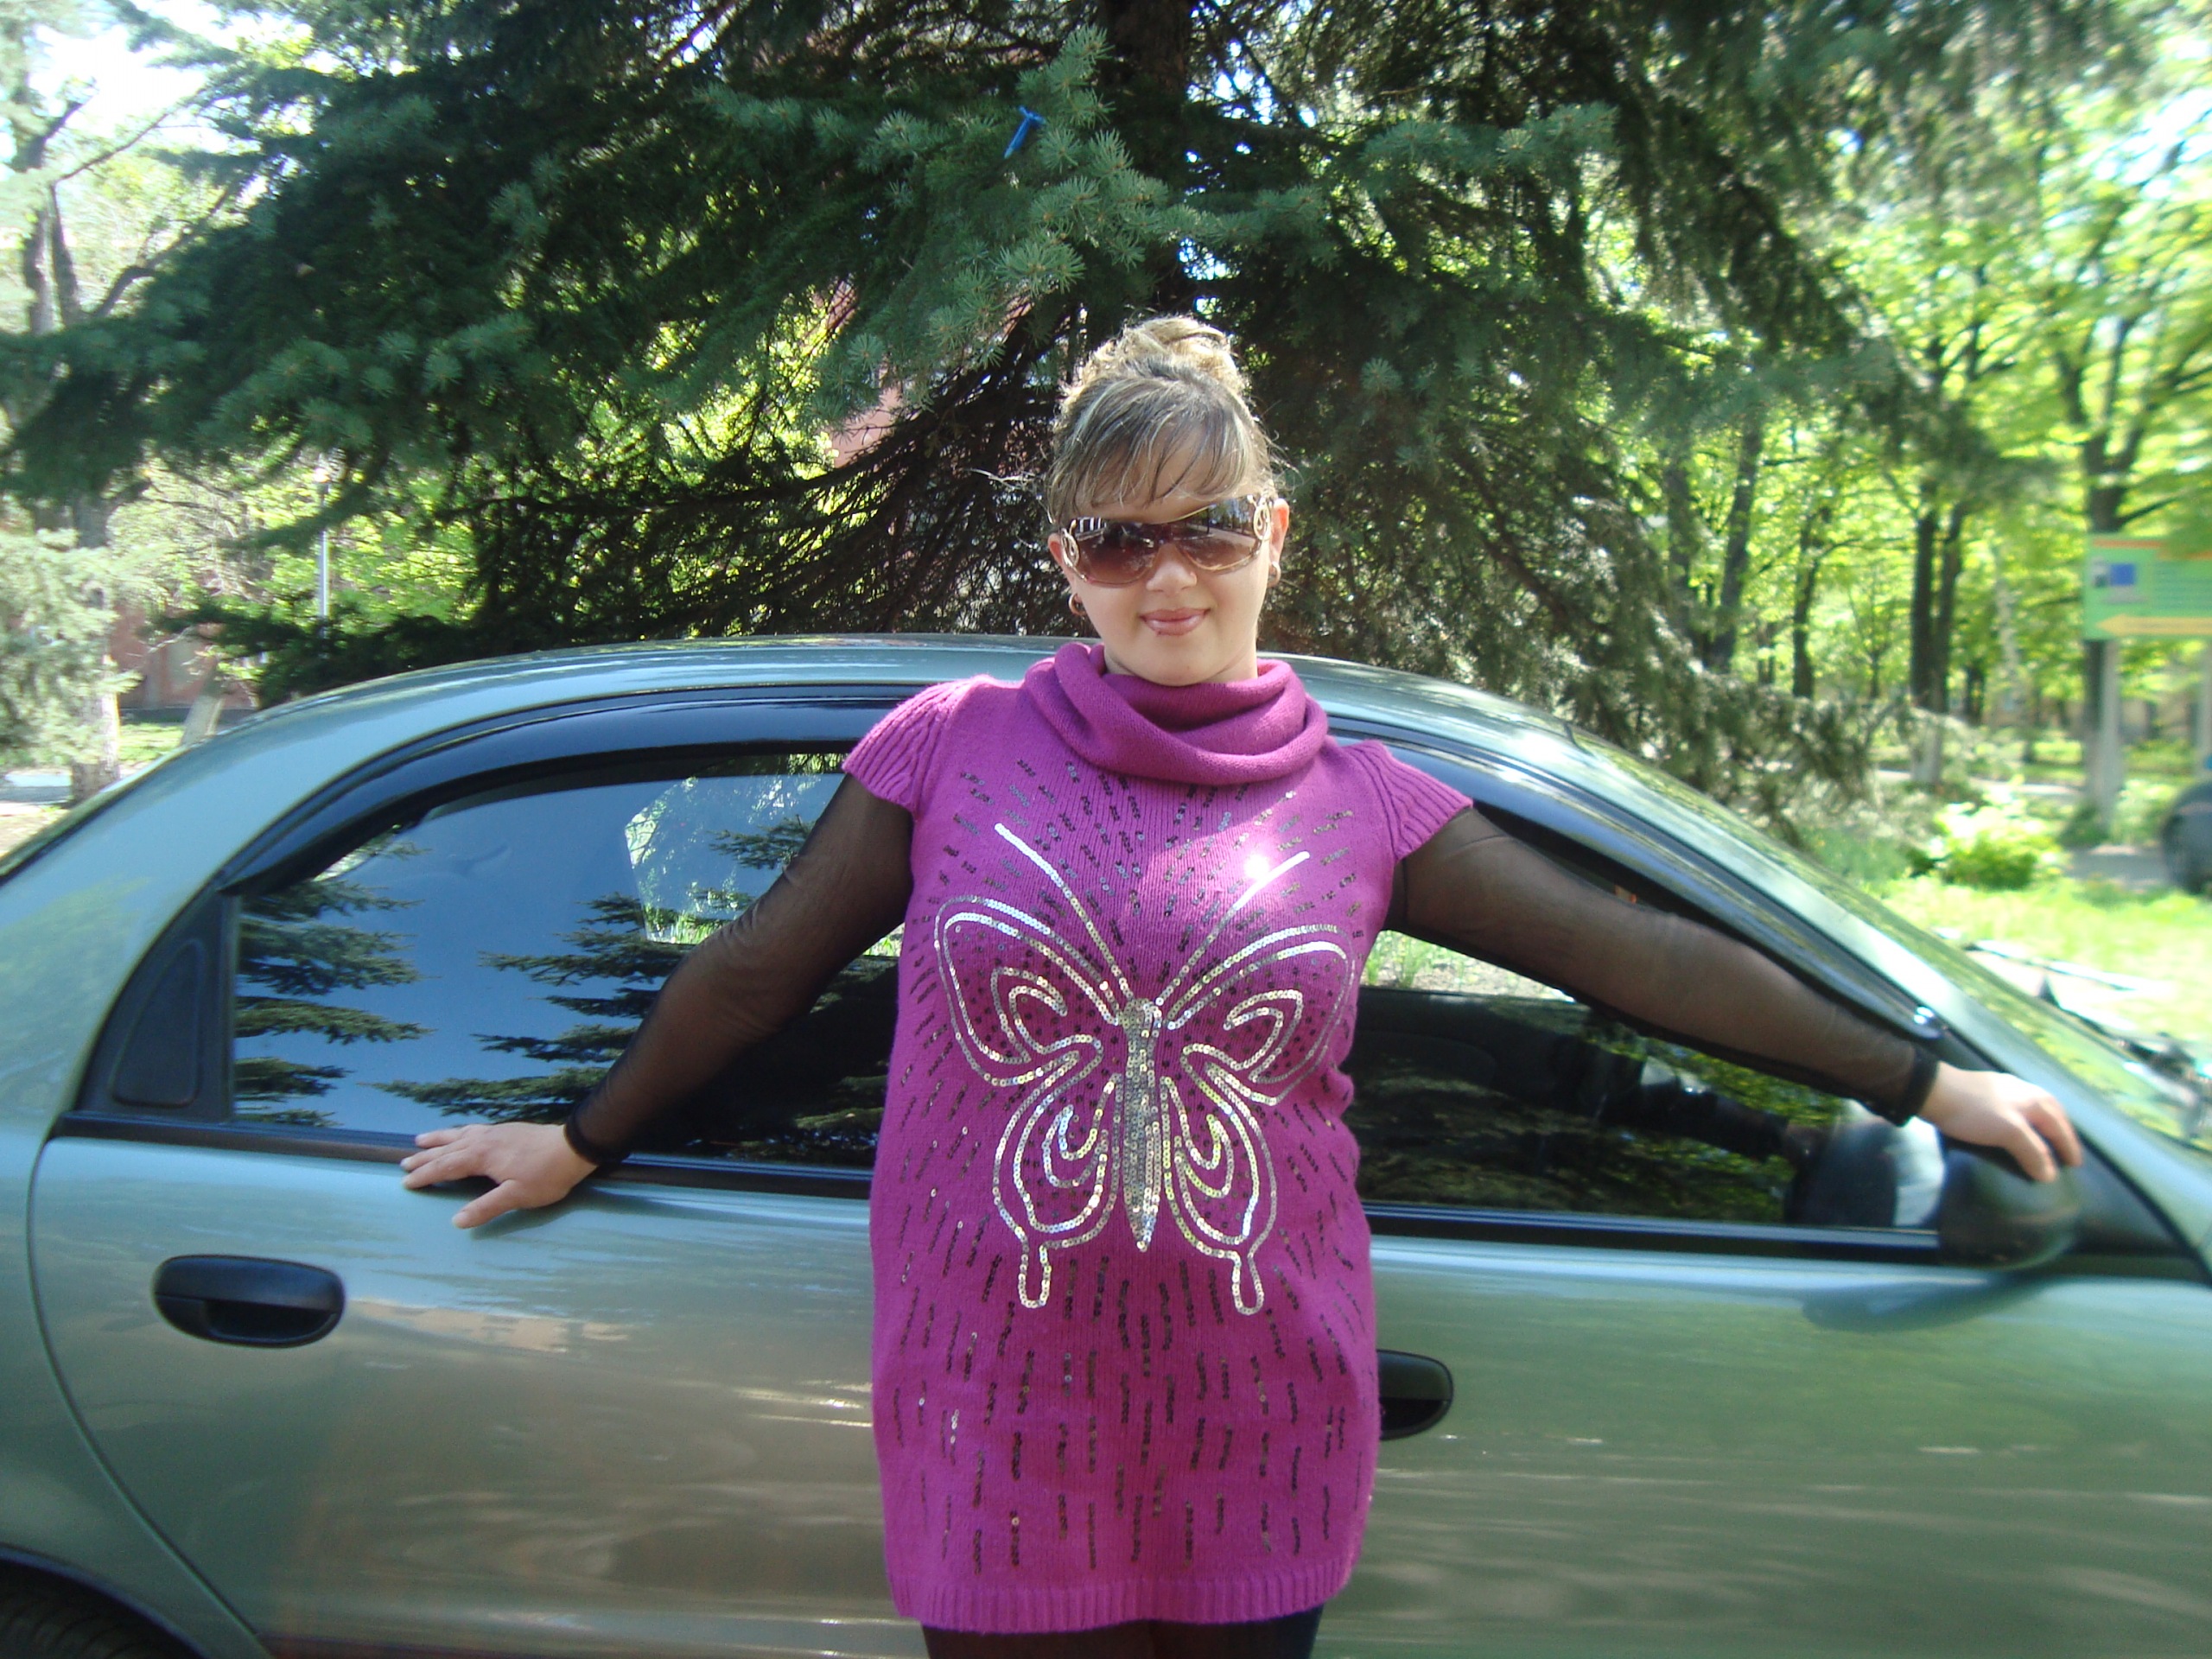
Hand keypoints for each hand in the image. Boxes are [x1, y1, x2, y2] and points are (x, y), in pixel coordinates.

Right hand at [399, 1122, 597, 1227]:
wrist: (573, 1147)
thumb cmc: (546, 1175)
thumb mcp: (517, 1196)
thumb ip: (486, 1207)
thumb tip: (457, 1221)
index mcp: (481, 1156)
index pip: (446, 1167)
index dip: (426, 1176)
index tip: (406, 1182)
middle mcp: (483, 1140)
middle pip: (447, 1150)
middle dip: (425, 1158)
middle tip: (404, 1164)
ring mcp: (495, 1132)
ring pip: (459, 1135)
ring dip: (438, 1139)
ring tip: (420, 1140)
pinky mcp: (506, 1129)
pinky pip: (473, 1129)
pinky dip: (459, 1132)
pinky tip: (462, 1133)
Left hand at [1917, 1064, 2083, 1182]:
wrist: (1935, 1091)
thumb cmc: (1975, 1111)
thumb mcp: (2009, 1131)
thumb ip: (2032, 1151)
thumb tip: (2050, 1174)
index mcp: (2035, 1099)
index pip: (2060, 1126)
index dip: (2068, 1146)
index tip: (2075, 1165)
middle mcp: (2025, 1091)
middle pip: (2051, 1113)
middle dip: (2061, 1132)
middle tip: (2066, 1152)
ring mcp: (2005, 1090)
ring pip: (2034, 1110)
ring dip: (2044, 1127)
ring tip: (2045, 1143)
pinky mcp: (1986, 1094)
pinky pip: (2017, 1111)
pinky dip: (2026, 1123)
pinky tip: (2017, 1130)